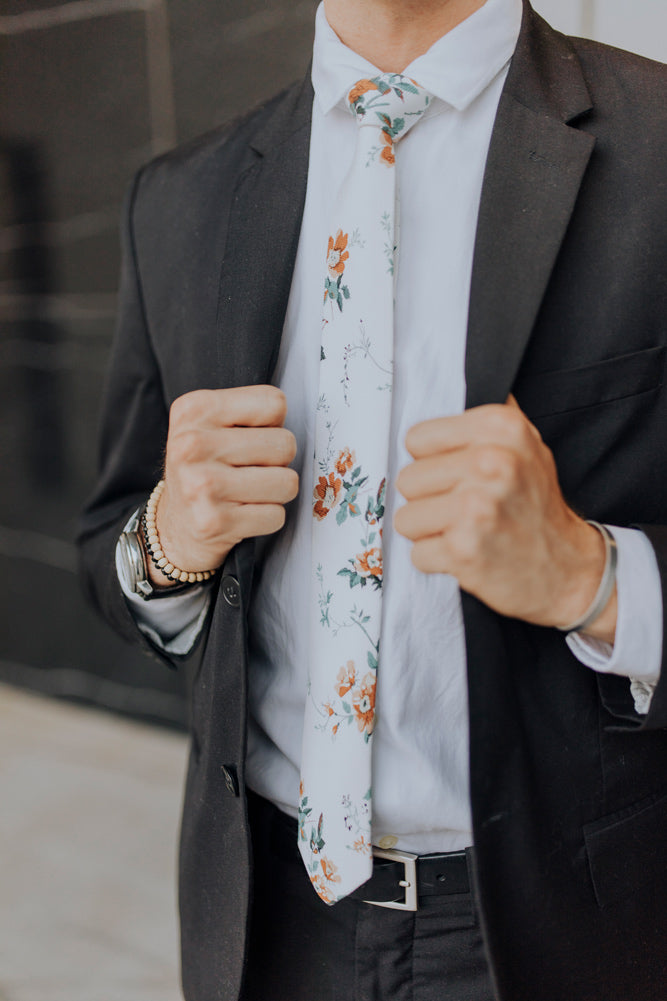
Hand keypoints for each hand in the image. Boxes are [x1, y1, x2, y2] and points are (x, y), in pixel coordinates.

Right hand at [150, 386, 297, 584]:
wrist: (174, 528)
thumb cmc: (204, 470)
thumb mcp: (210, 425)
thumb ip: (250, 412)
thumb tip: (306, 422)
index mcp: (194, 409)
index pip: (274, 403)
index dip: (272, 425)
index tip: (248, 439)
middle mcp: (192, 444)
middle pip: (285, 443)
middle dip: (278, 461)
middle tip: (249, 471)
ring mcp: (201, 485)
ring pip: (288, 482)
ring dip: (276, 492)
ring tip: (247, 493)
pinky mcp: (214, 522)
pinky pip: (277, 516)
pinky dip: (267, 519)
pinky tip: (241, 516)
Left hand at [394, 397, 616, 639]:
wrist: (568, 568)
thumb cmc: (536, 505)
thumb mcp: (526, 445)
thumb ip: (487, 419)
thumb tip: (453, 381)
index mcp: (500, 427)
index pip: (417, 439)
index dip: (433, 462)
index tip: (460, 475)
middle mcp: (490, 461)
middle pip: (407, 479)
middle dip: (429, 500)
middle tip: (466, 510)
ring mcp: (476, 507)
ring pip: (405, 518)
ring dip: (430, 532)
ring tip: (465, 531)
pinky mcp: (464, 549)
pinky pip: (417, 554)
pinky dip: (438, 561)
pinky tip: (468, 554)